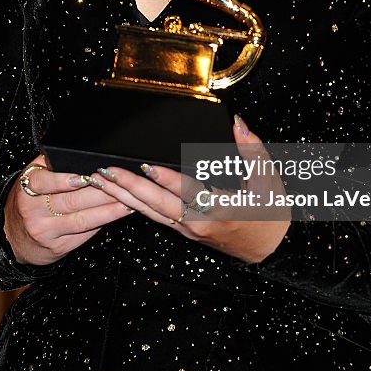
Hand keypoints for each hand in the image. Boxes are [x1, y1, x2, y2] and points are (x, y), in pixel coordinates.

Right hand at [2, 155, 134, 265]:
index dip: (65, 180)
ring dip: (108, 210)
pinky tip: (118, 214)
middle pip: (71, 201)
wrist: (13, 237)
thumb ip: (51, 165)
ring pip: (82, 219)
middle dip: (100, 192)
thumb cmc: (30, 200)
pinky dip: (103, 223)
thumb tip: (84, 155)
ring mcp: (45, 231)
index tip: (86, 176)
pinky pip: (84, 234)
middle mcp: (33, 211)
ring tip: (129, 200)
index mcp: (26, 188)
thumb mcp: (33, 179)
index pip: (44, 182)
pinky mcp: (57, 247)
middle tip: (122, 184)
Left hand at [89, 116, 290, 263]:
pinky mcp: (184, 231)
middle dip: (130, 188)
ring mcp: (188, 229)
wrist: (270, 248)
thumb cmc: (270, 211)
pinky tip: (118, 193)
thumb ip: (252, 148)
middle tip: (106, 171)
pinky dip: (134, 204)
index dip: (167, 180)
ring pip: (150, 213)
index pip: (189, 192)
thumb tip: (237, 123)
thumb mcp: (268, 178)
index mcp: (220, 208)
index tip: (147, 167)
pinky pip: (155, 217)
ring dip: (123, 196)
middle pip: (158, 205)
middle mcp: (199, 222)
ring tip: (100, 180)